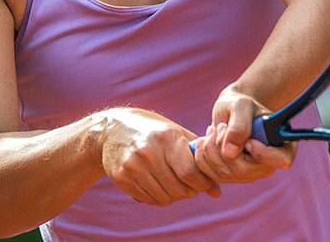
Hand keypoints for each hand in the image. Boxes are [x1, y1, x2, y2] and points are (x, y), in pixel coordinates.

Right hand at [97, 108, 220, 205]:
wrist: (113, 129)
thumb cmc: (153, 131)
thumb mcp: (176, 134)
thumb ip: (198, 159)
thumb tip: (217, 191)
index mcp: (167, 138)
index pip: (190, 172)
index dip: (202, 183)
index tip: (205, 183)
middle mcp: (149, 152)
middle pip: (178, 188)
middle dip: (190, 192)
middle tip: (191, 186)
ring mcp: (133, 165)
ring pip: (164, 197)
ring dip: (174, 197)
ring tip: (176, 186)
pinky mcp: (122, 177)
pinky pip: (148, 199)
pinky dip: (158, 198)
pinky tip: (159, 186)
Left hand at [193, 84, 295, 182]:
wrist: (230, 110)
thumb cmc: (241, 104)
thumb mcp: (241, 105)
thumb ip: (239, 125)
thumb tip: (230, 153)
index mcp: (281, 145)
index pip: (281, 160)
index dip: (263, 154)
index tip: (249, 141)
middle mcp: (267, 165)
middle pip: (245, 171)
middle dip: (224, 147)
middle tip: (221, 127)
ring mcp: (248, 174)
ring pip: (224, 174)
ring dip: (211, 149)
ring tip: (213, 129)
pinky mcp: (230, 177)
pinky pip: (211, 175)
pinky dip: (202, 156)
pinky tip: (206, 140)